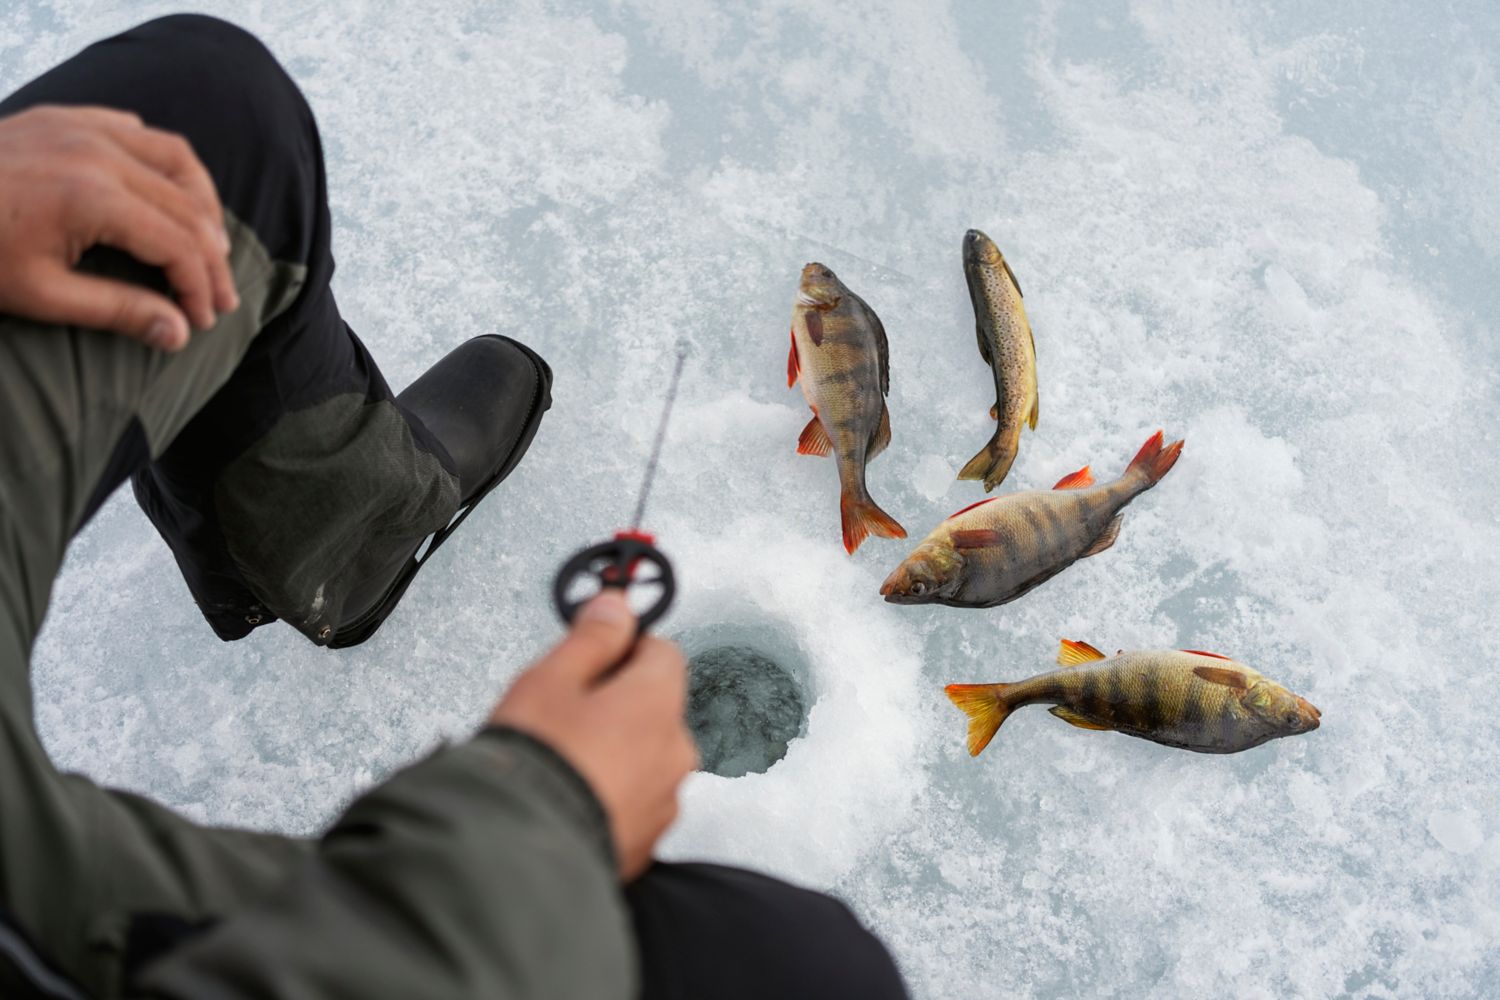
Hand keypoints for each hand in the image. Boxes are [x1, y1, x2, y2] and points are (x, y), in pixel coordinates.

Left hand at [0, 104, 237, 350]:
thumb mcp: (39, 294)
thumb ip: (116, 310)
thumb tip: (177, 334)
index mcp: (94, 196)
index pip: (178, 243)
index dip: (199, 286)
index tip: (202, 321)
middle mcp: (99, 152)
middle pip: (188, 206)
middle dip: (212, 257)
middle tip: (220, 298)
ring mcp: (83, 127)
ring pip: (177, 159)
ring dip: (202, 205)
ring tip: (210, 246)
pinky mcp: (65, 117)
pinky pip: (137, 131)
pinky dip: (164, 164)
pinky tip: (166, 195)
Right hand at [490, 592, 696, 879]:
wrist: (519, 854)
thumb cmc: (534, 763)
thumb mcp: (551, 678)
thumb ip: (592, 637)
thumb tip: (617, 607)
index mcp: (659, 703)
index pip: (663, 652)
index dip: (624, 648)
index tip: (591, 656)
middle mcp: (675, 752)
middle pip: (654, 707)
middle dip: (615, 703)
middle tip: (561, 713)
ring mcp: (665, 802)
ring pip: (644, 757)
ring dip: (613, 751)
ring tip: (560, 761)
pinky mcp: (647, 843)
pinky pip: (633, 801)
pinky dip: (609, 794)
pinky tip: (568, 796)